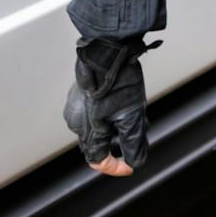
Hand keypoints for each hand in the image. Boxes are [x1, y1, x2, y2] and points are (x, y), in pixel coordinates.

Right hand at [63, 37, 156, 176]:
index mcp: (88, 131)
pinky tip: (123, 99)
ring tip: (135, 110)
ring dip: (115, 125)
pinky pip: (92, 111)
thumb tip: (135, 162)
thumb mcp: (133, 116)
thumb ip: (133, 143)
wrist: (108, 49)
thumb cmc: (119, 80)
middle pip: (99, 142)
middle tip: (140, 129)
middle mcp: (76, 121)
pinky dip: (108, 113)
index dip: (115, 167)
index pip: (98, 160)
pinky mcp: (78, 94)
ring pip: (97, 126)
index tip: (130, 166)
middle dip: (120, 141)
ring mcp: (75, 106)